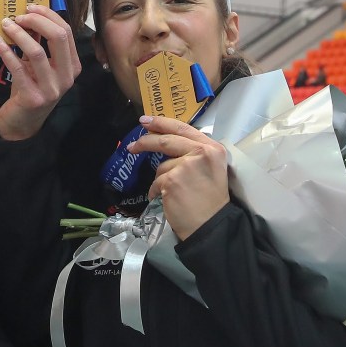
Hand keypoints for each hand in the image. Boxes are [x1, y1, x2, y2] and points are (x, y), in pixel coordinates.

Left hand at [0, 5, 81, 140]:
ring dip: (19, 34)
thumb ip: (39, 43)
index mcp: (72, 65)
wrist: (23, 122)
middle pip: (57, 37)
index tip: (30, 7)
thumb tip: (28, 15)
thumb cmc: (31, 88)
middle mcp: (67, 77)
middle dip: (36, 20)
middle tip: (17, 16)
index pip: (66, 32)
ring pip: (37, 51)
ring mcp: (51, 89)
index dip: (48, 15)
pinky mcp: (33, 97)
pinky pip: (18, 68)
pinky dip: (6, 52)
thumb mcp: (38, 65)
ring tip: (6, 25)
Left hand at [129, 115, 229, 240]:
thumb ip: (194, 154)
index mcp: (212, 148)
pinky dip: (156, 191)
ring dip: (161, 179)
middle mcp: (201, 152)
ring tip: (173, 193)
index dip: (162, 122)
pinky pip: (156, 182)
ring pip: (162, 166)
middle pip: (167, 140)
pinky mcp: (171, 180)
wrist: (211, 225)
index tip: (146, 121)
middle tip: (133, 145)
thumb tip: (167, 143)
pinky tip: (167, 199)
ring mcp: (185, 165)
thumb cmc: (211, 201)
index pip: (184, 128)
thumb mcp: (211, 169)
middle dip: (146, 141)